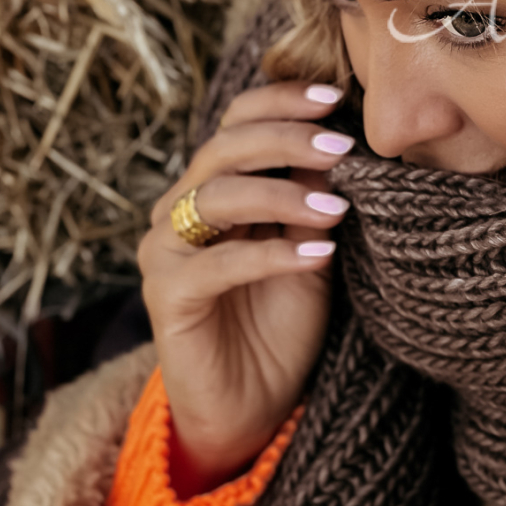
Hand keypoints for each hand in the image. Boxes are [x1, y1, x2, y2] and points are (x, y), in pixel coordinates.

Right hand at [138, 82, 353, 492]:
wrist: (252, 408)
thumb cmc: (282, 325)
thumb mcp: (311, 250)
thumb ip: (313, 198)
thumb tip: (340, 139)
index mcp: (212, 188)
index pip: (236, 123)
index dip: (280, 102)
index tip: (334, 98)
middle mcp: (178, 210)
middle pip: (222, 148)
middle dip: (285, 139)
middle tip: (341, 147)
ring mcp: (164, 252)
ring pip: (215, 196)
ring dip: (282, 195)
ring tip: (337, 208)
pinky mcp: (165, 297)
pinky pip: (216, 264)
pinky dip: (270, 254)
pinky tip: (318, 255)